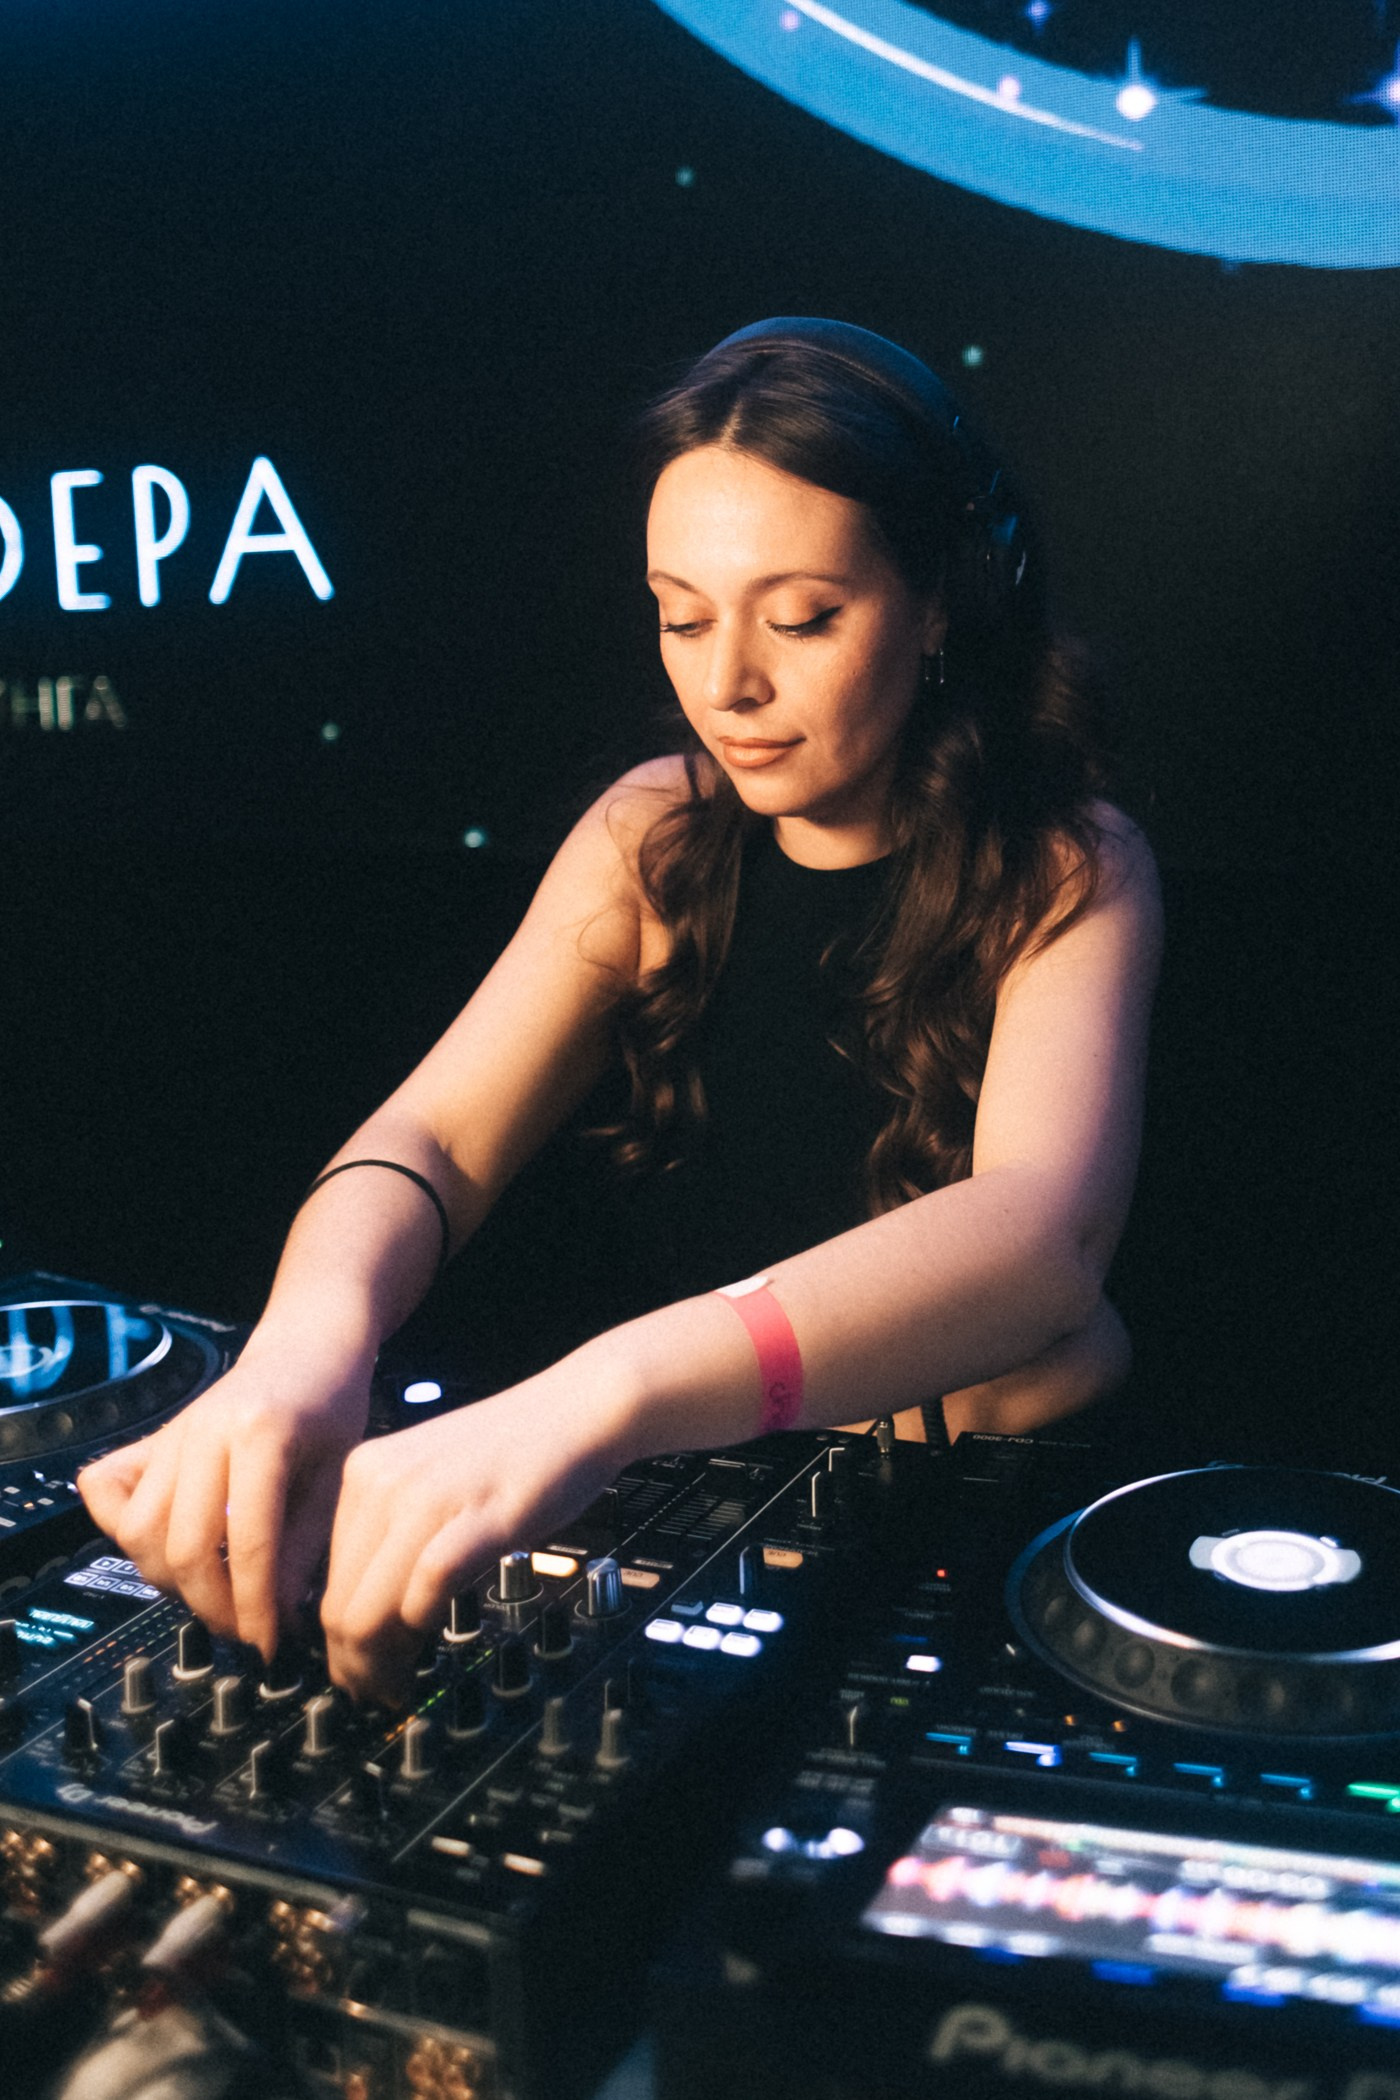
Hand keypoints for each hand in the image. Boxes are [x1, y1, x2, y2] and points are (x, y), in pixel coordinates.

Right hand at [77, 1329, 373, 1659]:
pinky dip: (126, 1531)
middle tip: (246, 1629)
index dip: (258, 1604)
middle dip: (213, 1605)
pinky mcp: (150, 1440)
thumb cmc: (332, 1404)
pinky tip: (166, 1549)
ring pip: (139, 1531)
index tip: (271, 1642)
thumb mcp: (339, 1472)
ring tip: (216, 1597)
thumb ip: (308, 1542)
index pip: (249, 1540)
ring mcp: (171, 1434)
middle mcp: (204, 1431)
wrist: (305, 1346)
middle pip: (182, 1546)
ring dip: (171, 1581)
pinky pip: (108, 1493)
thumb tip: (278, 1614)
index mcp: (262, 1433)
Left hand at [320, 1356, 632, 1703]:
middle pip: (338, 1607)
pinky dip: (422, 1633)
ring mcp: (425, 1499)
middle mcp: (380, 1482)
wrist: (579, 1405)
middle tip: (376, 1694)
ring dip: (381, 1666)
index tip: (354, 1670)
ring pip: (368, 1611)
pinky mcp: (475, 1516)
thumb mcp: (430, 1482)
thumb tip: (370, 1611)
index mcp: (363, 1473)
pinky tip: (433, 1647)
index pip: (325, 1580)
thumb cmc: (516, 1451)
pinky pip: (426, 1591)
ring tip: (398, 1687)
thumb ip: (394, 1533)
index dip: (335, 1642)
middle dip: (353, 1666)